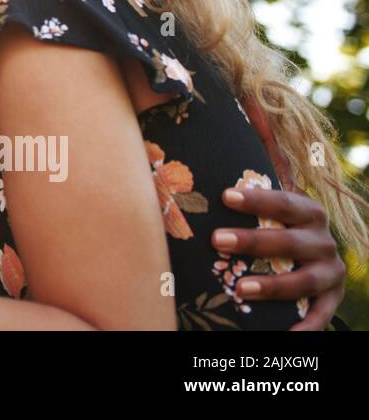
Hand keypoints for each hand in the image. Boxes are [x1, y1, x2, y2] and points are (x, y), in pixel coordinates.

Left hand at [212, 187, 345, 330]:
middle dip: (252, 241)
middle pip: (289, 242)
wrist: (319, 254)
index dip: (257, 199)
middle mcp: (323, 241)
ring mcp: (330, 271)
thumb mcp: (274, 211)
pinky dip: (306, 326)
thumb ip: (247, 201)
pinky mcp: (333, 297)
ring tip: (239, 289)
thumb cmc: (281, 226)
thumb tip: (184, 184)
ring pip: (303, 280)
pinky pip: (321, 314)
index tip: (225, 196)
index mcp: (309, 213)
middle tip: (216, 239)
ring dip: (272, 286)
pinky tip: (285, 333)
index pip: (284, 203)